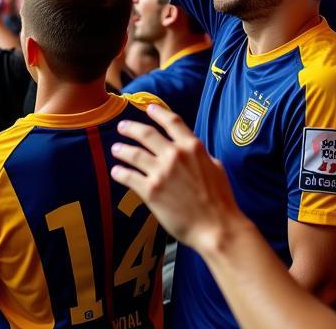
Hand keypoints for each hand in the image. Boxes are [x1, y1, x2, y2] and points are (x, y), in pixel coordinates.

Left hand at [111, 105, 243, 252]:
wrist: (216, 227)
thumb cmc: (220, 200)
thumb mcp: (216, 167)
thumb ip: (201, 156)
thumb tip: (196, 152)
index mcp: (193, 147)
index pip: (172, 121)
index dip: (158, 112)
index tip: (149, 107)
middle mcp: (175, 155)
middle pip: (147, 134)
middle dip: (132, 128)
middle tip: (123, 127)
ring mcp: (162, 172)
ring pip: (135, 154)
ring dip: (123, 150)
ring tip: (116, 148)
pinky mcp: (151, 192)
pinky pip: (130, 178)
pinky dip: (120, 173)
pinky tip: (115, 171)